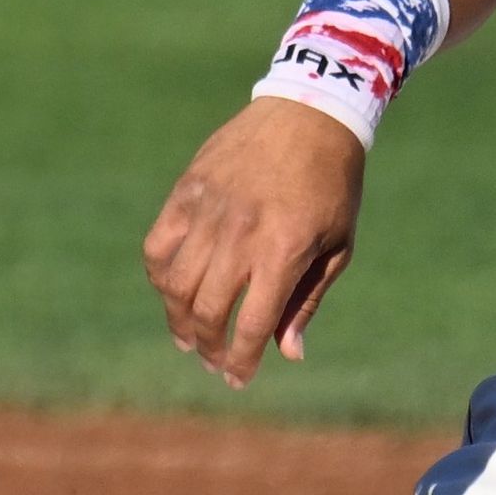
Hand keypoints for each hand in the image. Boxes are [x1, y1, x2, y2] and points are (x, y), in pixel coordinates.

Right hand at [142, 100, 364, 387]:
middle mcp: (241, 234)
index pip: (253, 324)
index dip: (243, 360)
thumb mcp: (337, 247)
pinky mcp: (187, 191)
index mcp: (284, 251)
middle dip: (208, 347)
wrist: (310, 114)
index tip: (238, 380)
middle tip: (214, 361)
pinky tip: (173, 292)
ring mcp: (208, 210)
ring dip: (179, 320)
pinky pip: (158, 247)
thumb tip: (288, 353)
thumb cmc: (333, 187)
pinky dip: (160, 278)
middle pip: (207, 310)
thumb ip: (307, 300)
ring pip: (175, 284)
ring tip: (188, 338)